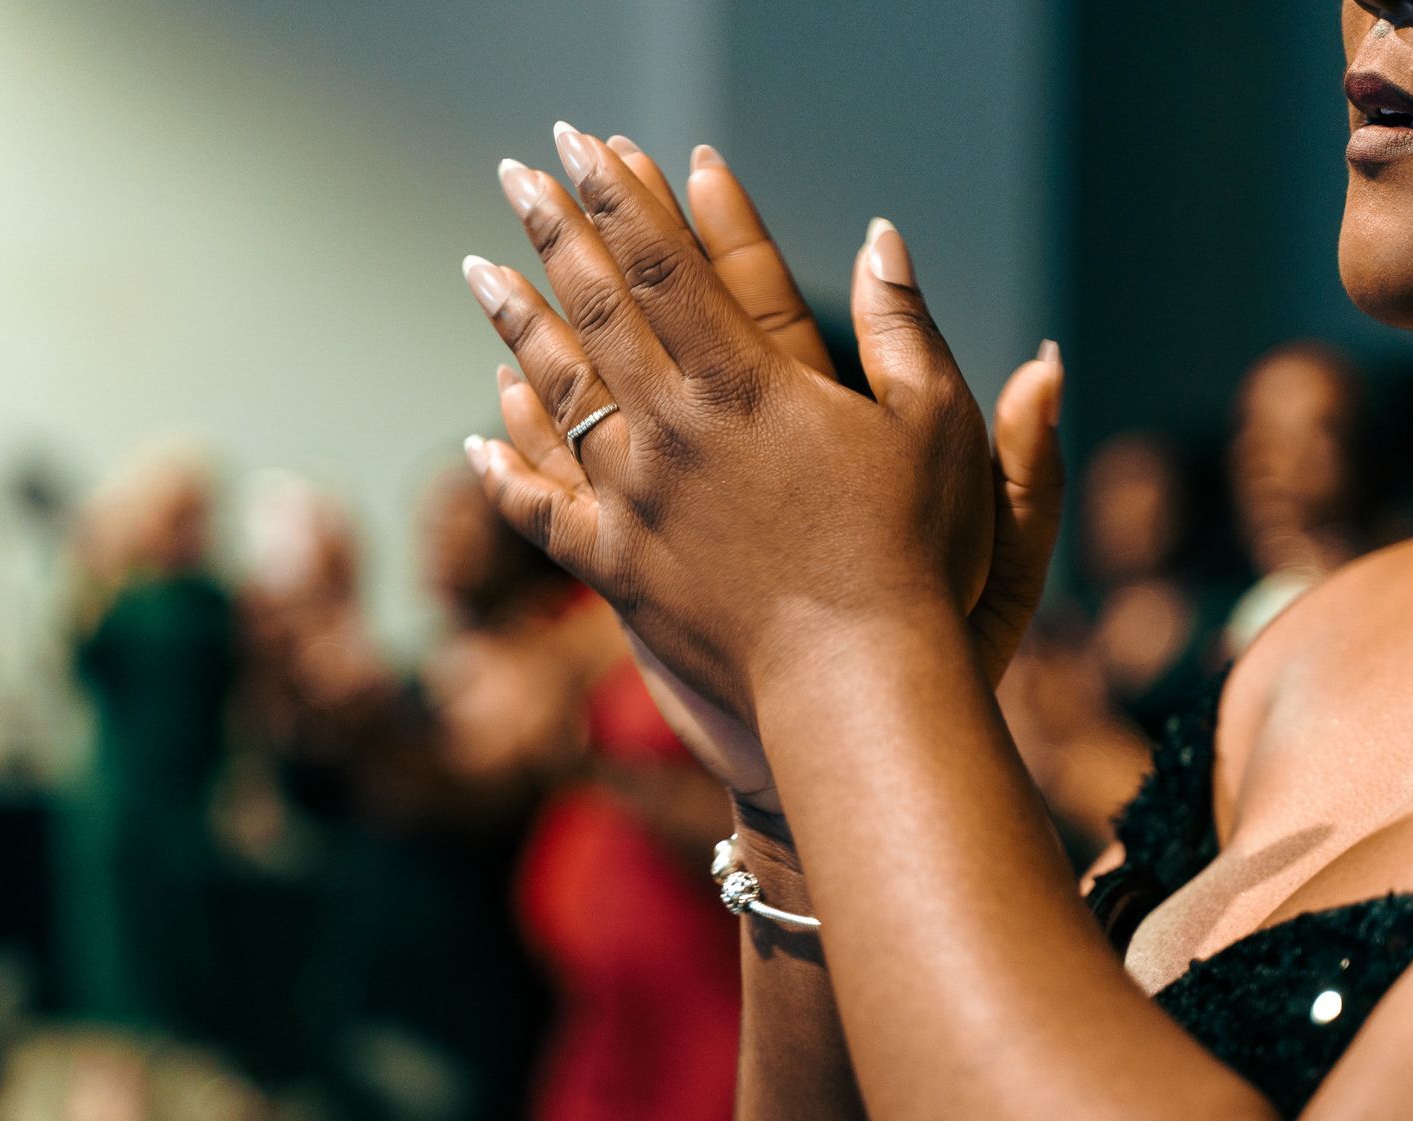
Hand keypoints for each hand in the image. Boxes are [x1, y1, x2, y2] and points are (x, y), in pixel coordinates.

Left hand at [464, 126, 1059, 753]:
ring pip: (554, 392)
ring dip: (513, 323)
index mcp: (746, 383)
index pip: (667, 265)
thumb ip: (903, 325)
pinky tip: (480, 433)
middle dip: (554, 230)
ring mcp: (633, 500)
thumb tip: (881, 236)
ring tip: (477, 268)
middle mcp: (672, 429)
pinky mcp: (616, 567)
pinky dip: (505, 467)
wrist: (854, 683)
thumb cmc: (913, 555)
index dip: (624, 196)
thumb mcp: (935, 426)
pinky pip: (542, 507)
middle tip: (518, 174)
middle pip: (596, 308)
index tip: (589, 144)